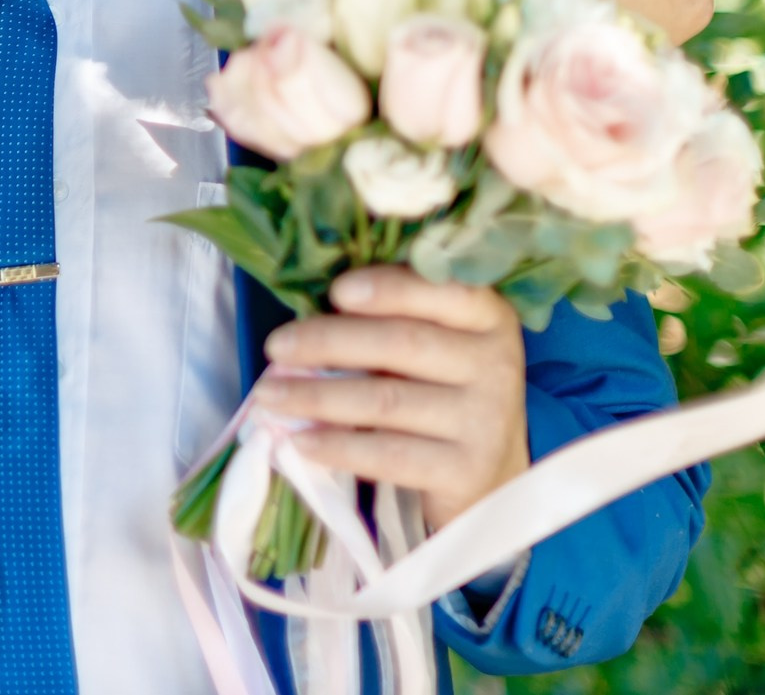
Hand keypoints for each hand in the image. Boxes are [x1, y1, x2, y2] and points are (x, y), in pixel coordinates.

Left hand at [253, 265, 530, 528]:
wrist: (488, 477)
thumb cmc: (440, 392)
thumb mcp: (431, 346)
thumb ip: (389, 320)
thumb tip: (307, 311)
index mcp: (488, 318)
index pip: (443, 291)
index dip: (390, 288)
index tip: (336, 292)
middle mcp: (496, 364)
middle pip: (403, 342)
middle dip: (328, 342)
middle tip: (275, 347)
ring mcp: (486, 420)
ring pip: (387, 400)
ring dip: (317, 396)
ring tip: (268, 396)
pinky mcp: (468, 471)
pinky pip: (390, 454)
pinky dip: (338, 446)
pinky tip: (301, 441)